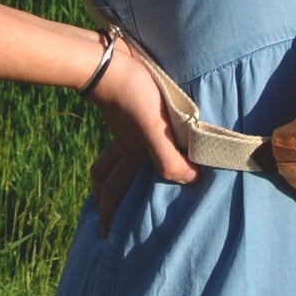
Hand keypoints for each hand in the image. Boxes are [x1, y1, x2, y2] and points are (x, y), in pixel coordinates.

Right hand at [87, 42, 198, 235]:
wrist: (109, 59)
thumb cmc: (133, 93)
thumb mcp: (154, 127)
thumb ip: (168, 157)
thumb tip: (190, 182)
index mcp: (132, 153)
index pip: (117, 191)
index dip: (111, 214)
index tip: (107, 236)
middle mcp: (126, 144)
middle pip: (108, 180)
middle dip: (105, 202)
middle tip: (104, 223)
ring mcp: (124, 127)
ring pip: (113, 159)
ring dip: (112, 176)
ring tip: (115, 188)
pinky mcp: (130, 108)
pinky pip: (125, 137)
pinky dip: (127, 146)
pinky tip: (144, 137)